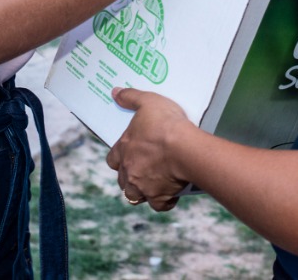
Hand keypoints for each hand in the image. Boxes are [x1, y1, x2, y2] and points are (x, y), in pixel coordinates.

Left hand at [106, 87, 195, 210]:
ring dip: (141, 191)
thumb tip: (115, 92)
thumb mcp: (148, 101)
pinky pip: (158, 205)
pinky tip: (171, 195)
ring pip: (134, 196)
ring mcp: (143, 186)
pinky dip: (163, 201)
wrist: (185, 148)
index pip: (112, 159)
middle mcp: (129, 171)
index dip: (119, 157)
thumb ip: (130, 97)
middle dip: (130, 177)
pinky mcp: (159, 197)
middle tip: (143, 169)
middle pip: (122, 181)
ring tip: (153, 184)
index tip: (129, 153)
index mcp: (123, 149)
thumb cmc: (165, 124)